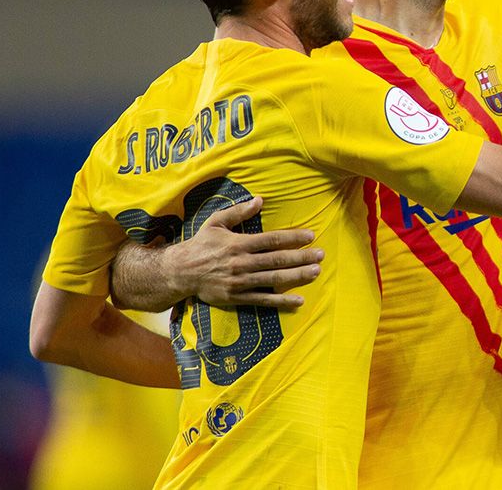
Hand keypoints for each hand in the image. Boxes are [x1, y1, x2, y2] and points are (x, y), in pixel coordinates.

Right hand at [165, 197, 321, 308]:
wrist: (180, 272)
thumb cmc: (200, 244)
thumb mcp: (216, 222)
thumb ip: (239, 212)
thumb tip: (260, 200)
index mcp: (238, 243)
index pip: (272, 240)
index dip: (293, 238)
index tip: (310, 236)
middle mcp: (241, 263)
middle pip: (277, 259)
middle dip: (301, 257)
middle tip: (321, 255)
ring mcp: (240, 281)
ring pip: (273, 279)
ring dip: (297, 276)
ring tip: (316, 272)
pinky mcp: (237, 297)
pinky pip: (263, 300)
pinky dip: (281, 301)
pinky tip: (299, 300)